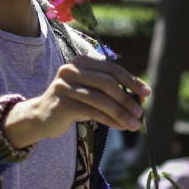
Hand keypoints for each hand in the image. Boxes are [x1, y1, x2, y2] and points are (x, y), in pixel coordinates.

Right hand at [4, 55, 150, 148]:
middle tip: (140, 113)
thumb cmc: (73, 103)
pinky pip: (93, 113)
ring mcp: (65, 86)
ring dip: (121, 113)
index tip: (147, 93)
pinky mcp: (62, 104)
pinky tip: (120, 126)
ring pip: (101, 100)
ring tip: (134, 124)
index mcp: (81, 61)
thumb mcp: (91, 91)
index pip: (112, 69)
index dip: (132, 81)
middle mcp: (71, 70)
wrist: (40, 117)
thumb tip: (141, 97)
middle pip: (108, 84)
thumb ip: (111, 90)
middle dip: (128, 99)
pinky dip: (110, 120)